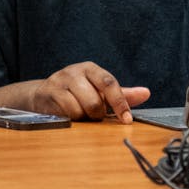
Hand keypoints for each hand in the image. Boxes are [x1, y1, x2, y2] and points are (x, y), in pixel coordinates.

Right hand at [30, 61, 150, 122]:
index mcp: (91, 69)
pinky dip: (73, 119)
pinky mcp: (48, 94)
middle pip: (95, 100)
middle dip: (99, 114)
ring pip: (81, 108)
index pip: (110, 83)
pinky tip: (70, 115)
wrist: (42, 94)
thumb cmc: (77, 92)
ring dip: (85, 117)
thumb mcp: (99, 90)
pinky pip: (67, 113)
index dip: (120, 102)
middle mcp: (75, 71)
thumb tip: (146, 93)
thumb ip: (122, 93)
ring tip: (82, 114)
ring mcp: (60, 81)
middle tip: (96, 116)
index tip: (127, 119)